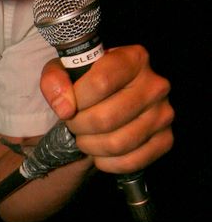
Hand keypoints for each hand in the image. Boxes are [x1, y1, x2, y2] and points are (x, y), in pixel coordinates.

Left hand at [40, 44, 173, 174]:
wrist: (111, 97)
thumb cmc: (86, 81)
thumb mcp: (65, 70)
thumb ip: (55, 80)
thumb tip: (64, 108)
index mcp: (134, 59)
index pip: (100, 83)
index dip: (76, 99)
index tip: (68, 104)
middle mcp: (155, 85)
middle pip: (106, 118)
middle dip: (79, 126)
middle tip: (73, 123)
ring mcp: (163, 114)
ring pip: (117, 143)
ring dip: (90, 146)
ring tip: (84, 137)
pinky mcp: (165, 140)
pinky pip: (131, 162)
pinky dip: (107, 163)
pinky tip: (99, 152)